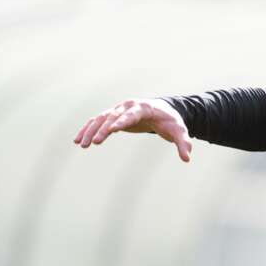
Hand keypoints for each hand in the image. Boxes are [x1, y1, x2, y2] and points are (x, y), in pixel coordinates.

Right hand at [73, 98, 192, 161]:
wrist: (162, 111)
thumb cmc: (170, 121)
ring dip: (90, 130)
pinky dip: (87, 129)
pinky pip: (97, 122)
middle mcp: (127, 106)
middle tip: (94, 143)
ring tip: (81, 144)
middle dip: (102, 129)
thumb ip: (183, 143)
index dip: (122, 121)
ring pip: (100, 119)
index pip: (131, 114)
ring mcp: (118, 110)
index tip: (112, 130)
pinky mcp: (113, 116)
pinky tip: (78, 140)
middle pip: (112, 116)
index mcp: (143, 107)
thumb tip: (187, 158)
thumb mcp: (179, 131)